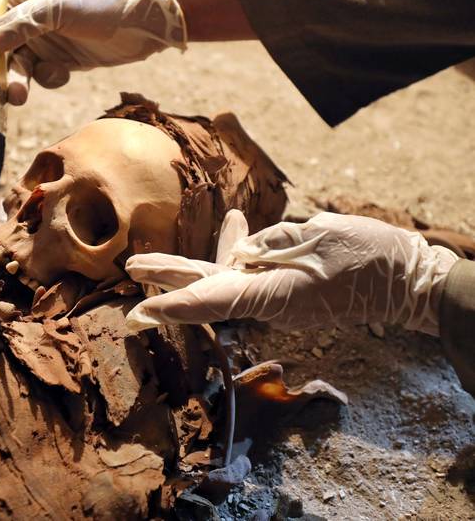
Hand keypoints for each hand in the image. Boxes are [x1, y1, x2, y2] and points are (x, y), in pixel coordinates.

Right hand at [0, 0, 186, 103]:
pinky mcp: (58, 60)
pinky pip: (39, 76)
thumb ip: (18, 26)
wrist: (147, 20)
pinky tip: (64, 73)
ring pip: (14, 66)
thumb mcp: (57, 9)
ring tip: (19, 97)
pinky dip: (46, 79)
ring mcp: (43, 39)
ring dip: (14, 82)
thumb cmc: (102, 1)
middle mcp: (27, 15)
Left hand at [124, 210, 459, 335]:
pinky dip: (238, 250)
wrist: (408, 280)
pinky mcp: (284, 291)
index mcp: (272, 295)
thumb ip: (270, 245)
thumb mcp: (317, 237)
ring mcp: (276, 299)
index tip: (137, 314)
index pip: (210, 301)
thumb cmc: (368, 256)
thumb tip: (240, 253)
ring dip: (194, 262)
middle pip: (205, 288)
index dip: (170, 307)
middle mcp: (267, 302)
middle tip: (130, 271)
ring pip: (223, 277)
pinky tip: (236, 223)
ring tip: (151, 259)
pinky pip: (249, 272)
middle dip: (165, 280)